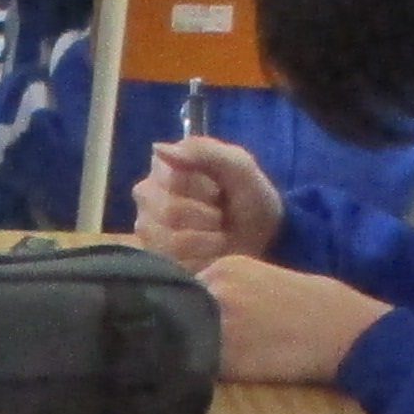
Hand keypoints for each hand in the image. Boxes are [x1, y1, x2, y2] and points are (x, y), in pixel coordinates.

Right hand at [135, 131, 283, 268]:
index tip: (219, 191)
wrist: (267, 241)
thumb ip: (204, 152)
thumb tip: (158, 148)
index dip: (204, 190)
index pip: (171, 180)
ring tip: (219, 235)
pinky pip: (175, 265)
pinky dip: (203, 260)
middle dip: (208, 217)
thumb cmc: (250, 199)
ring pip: (172, 241)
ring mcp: (147, 230)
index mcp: (164, 166)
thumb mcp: (240, 167)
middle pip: (169, 212)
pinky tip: (211, 254)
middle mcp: (147, 197)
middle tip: (222, 216)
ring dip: (208, 240)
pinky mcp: (155, 260)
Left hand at [198, 254, 387, 384]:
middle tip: (188, 345)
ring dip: (184, 350)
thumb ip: (229, 288)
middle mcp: (216, 287)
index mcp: (226, 265)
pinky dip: (196, 372)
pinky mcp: (226, 355)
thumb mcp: (265, 277)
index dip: (183, 308)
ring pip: (179, 337)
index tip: (189, 323)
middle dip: (179, 327)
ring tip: (196, 362)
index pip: (182, 287)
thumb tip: (195, 306)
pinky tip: (212, 376)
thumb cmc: (316, 305)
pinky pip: (194, 365)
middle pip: (175, 310)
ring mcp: (218, 320)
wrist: (345, 331)